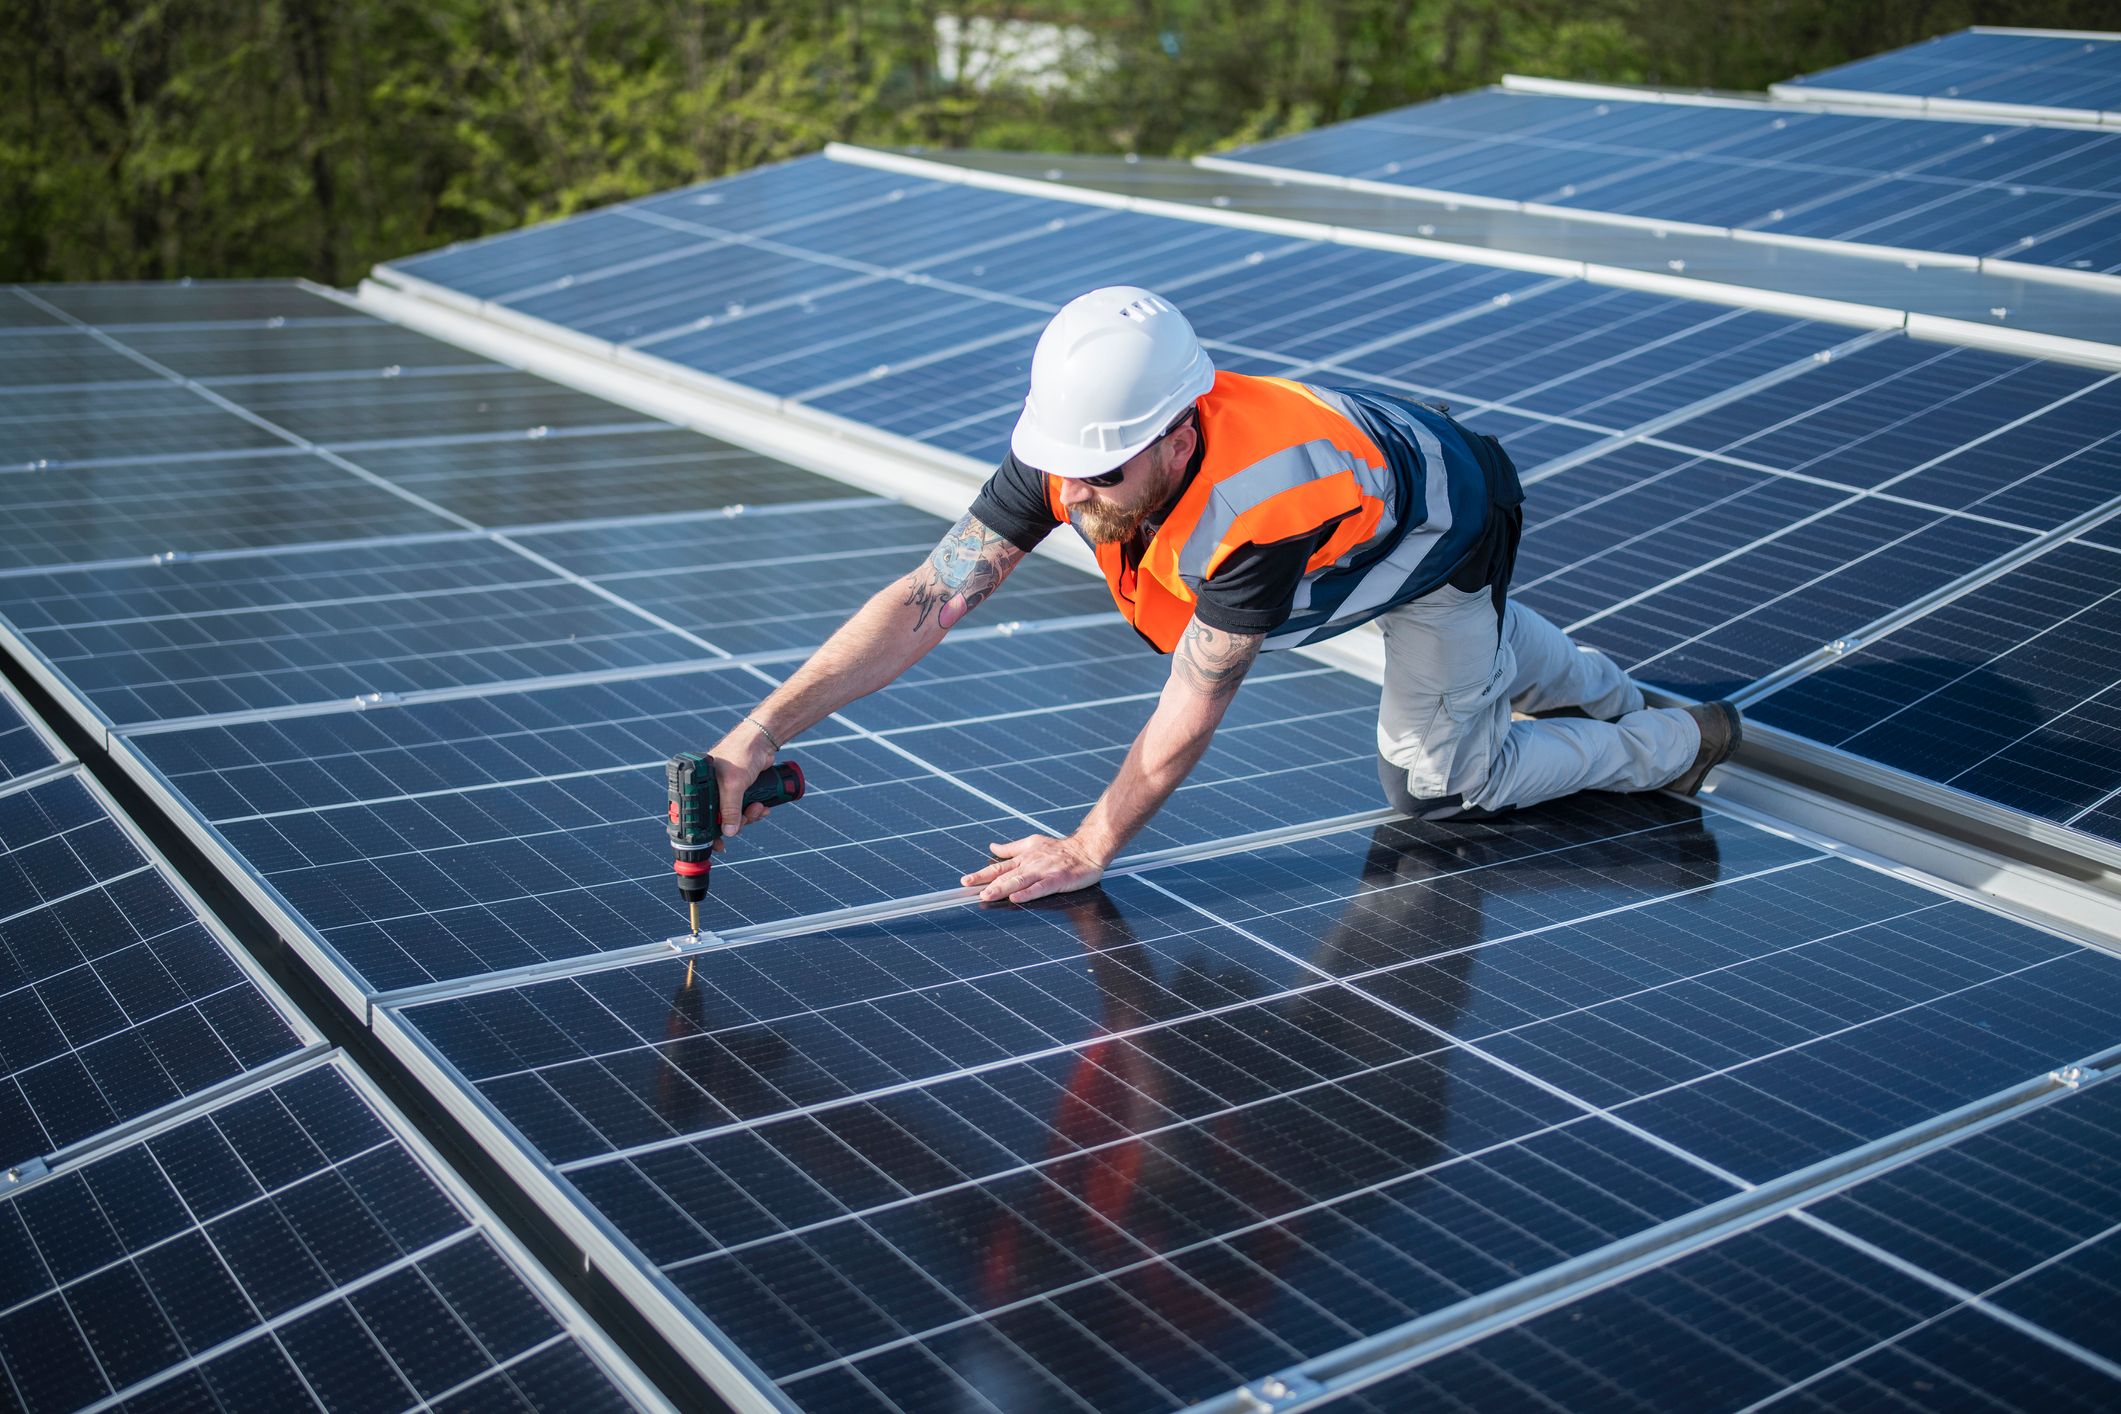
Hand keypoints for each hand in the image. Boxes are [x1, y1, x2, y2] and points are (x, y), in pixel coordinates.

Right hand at [704, 721, 777, 851]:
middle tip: (747, 819)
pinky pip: (746, 808)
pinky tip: (764, 807)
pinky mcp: (742, 790)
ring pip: (735, 816)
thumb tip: (729, 832)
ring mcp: (727, 790)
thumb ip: (730, 809)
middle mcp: (710, 790)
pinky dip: (755, 811)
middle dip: (736, 823)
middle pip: (719, 819)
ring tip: (759, 808)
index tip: (717, 846)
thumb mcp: (733, 785)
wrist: (762, 741)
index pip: (697, 815)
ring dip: (749, 817)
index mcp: (699, 786)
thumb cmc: (741, 753)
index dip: (706, 833)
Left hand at [962, 834, 1106, 903]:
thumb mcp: (1032, 843)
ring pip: (1019, 881)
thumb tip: (992, 846)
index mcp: (1023, 857)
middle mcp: (1030, 864)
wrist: (1087, 849)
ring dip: (1002, 888)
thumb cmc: (1060, 849)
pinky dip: (1027, 893)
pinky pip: (1040, 888)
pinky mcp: (1057, 880)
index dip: (981, 874)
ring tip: (987, 895)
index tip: (965, 881)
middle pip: (1005, 875)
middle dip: (987, 883)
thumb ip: (1011, 848)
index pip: (998, 867)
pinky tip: (1016, 898)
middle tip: (971, 890)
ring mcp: (1043, 872)